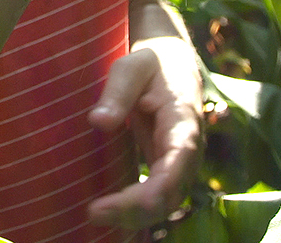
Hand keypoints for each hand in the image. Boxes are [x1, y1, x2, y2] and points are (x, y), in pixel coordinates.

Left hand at [84, 35, 205, 231]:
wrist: (171, 64)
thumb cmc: (150, 64)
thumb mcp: (131, 67)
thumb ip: (117, 92)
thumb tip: (98, 122)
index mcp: (183, 124)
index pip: (175, 167)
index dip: (149, 191)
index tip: (116, 203)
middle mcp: (187, 151)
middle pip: (170, 194)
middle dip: (135, 210)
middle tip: (94, 213)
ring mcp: (179, 163)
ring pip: (165, 202)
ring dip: (134, 215)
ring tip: (96, 215)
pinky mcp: (166, 168)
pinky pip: (156, 197)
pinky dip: (135, 209)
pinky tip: (108, 213)